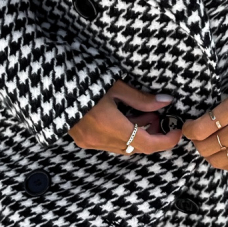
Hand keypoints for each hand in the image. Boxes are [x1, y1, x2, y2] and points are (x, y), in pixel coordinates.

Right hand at [69, 79, 183, 155]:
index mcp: (110, 126)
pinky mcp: (82, 139)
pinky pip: (109, 144)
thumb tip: (166, 102)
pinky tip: (125, 118)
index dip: (166, 141)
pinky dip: (122, 135)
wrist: (50, 84)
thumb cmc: (82, 80)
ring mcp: (89, 142)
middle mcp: (99, 139)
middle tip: (160, 118)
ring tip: (144, 115)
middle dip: (152, 135)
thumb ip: (141, 99)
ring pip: (123, 147)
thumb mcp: (116, 86)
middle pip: (135, 147)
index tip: (177, 132)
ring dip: (137, 135)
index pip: (146, 144)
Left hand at [182, 91, 227, 170]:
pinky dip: (223, 161)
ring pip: (218, 159)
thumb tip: (196, 127)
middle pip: (207, 146)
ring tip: (210, 147)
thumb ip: (220, 112)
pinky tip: (223, 154)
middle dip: (197, 143)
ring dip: (209, 154)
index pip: (202, 127)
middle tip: (197, 138)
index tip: (188, 128)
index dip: (189, 130)